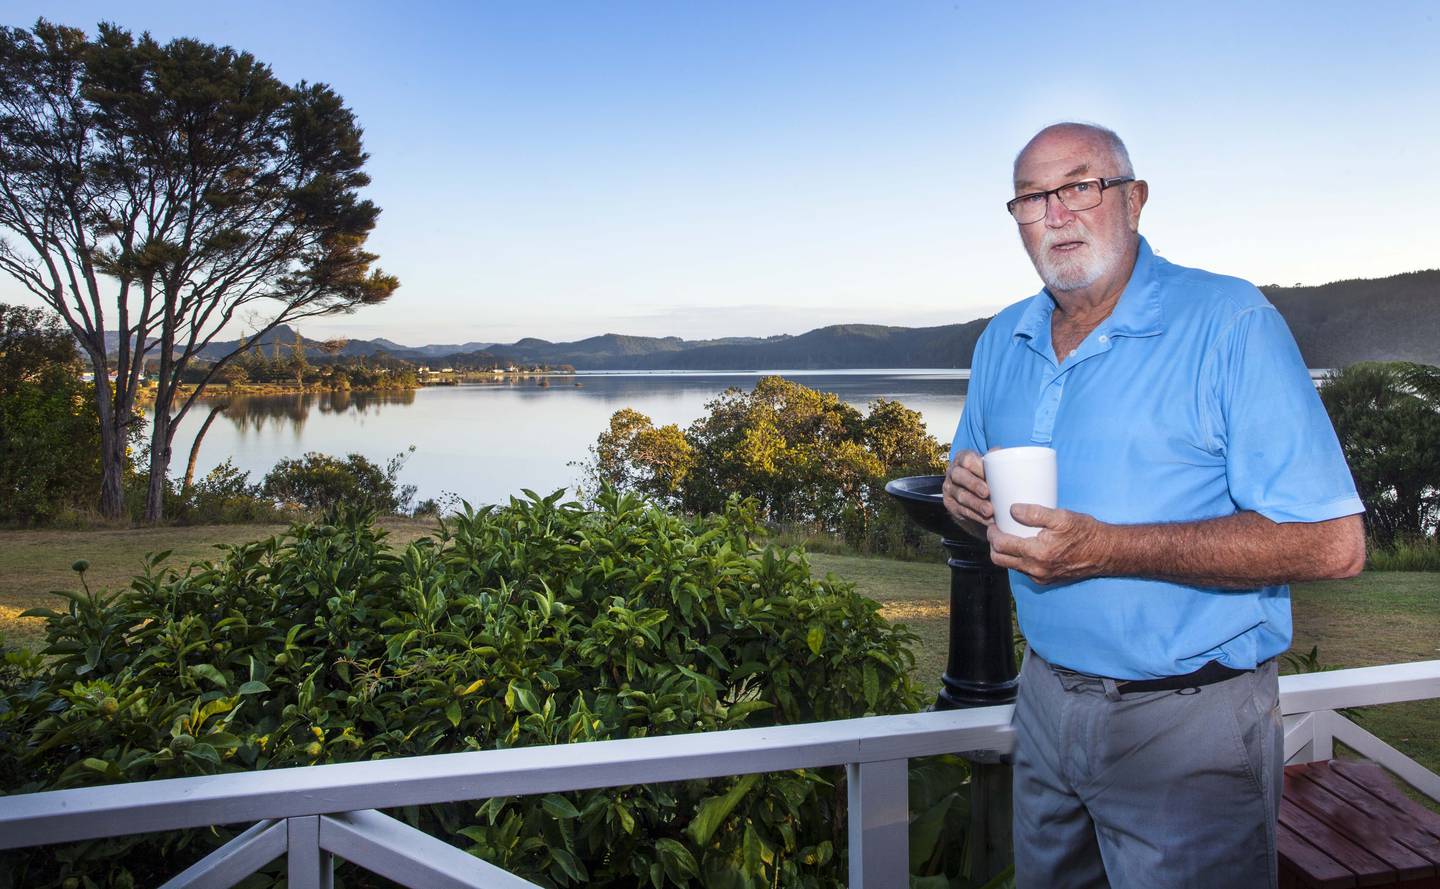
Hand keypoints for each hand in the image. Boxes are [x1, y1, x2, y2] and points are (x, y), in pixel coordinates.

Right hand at [942, 449, 992, 527]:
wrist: (977, 495)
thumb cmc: (987, 477)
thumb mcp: (990, 466)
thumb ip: (995, 459)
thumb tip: (998, 453)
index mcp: (962, 459)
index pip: (967, 459)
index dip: (978, 467)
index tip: (991, 475)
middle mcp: (953, 472)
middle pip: (959, 476)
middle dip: (973, 484)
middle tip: (987, 493)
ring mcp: (949, 489)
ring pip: (961, 496)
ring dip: (976, 504)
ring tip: (990, 511)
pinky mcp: (951, 505)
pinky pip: (962, 511)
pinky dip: (976, 516)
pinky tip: (987, 520)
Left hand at [987, 504, 1111, 584]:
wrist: (1105, 553)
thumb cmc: (1085, 533)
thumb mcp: (1062, 517)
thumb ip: (1035, 513)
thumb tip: (1012, 510)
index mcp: (1037, 553)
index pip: (1001, 545)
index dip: (992, 533)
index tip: (993, 522)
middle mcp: (1036, 569)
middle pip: (999, 559)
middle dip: (994, 544)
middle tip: (997, 529)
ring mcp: (1040, 577)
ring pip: (1010, 566)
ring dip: (1005, 552)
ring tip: (1009, 535)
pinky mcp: (1045, 580)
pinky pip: (1023, 570)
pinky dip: (1018, 559)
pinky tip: (1024, 545)